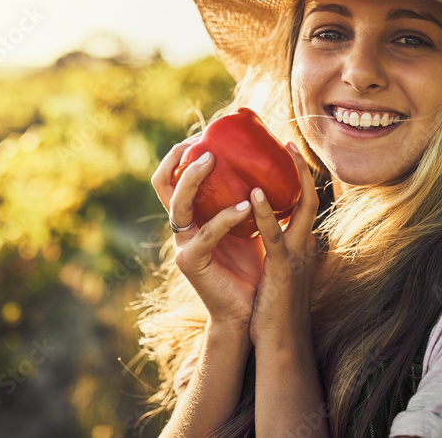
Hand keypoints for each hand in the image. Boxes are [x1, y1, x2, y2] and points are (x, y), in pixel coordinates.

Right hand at [152, 135, 264, 327]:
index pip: (173, 175)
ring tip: (213, 159)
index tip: (206, 132)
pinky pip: (206, 234)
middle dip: (179, 158)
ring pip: (177, 204)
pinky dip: (226, 217)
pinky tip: (247, 206)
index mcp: (193, 213)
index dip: (181, 151)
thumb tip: (277, 156)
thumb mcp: (254, 221)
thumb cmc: (256, 263)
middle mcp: (182, 226)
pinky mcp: (191, 263)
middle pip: (164, 183)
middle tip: (203, 142)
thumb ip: (254, 193)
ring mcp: (182, 244)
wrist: (252, 309)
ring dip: (193, 179)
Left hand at [247, 142, 318, 350]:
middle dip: (303, 170)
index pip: (304, 205)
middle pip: (311, 198)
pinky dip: (266, 213)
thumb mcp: (277, 272)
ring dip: (296, 178)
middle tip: (289, 142)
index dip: (300, 179)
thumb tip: (262, 229)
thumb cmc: (273, 310)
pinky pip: (275, 235)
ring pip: (303, 209)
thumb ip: (275, 249)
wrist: (280, 343)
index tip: (289, 154)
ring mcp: (297, 257)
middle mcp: (304, 247)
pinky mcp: (282, 269)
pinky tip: (253, 194)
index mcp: (301, 247)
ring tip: (284, 151)